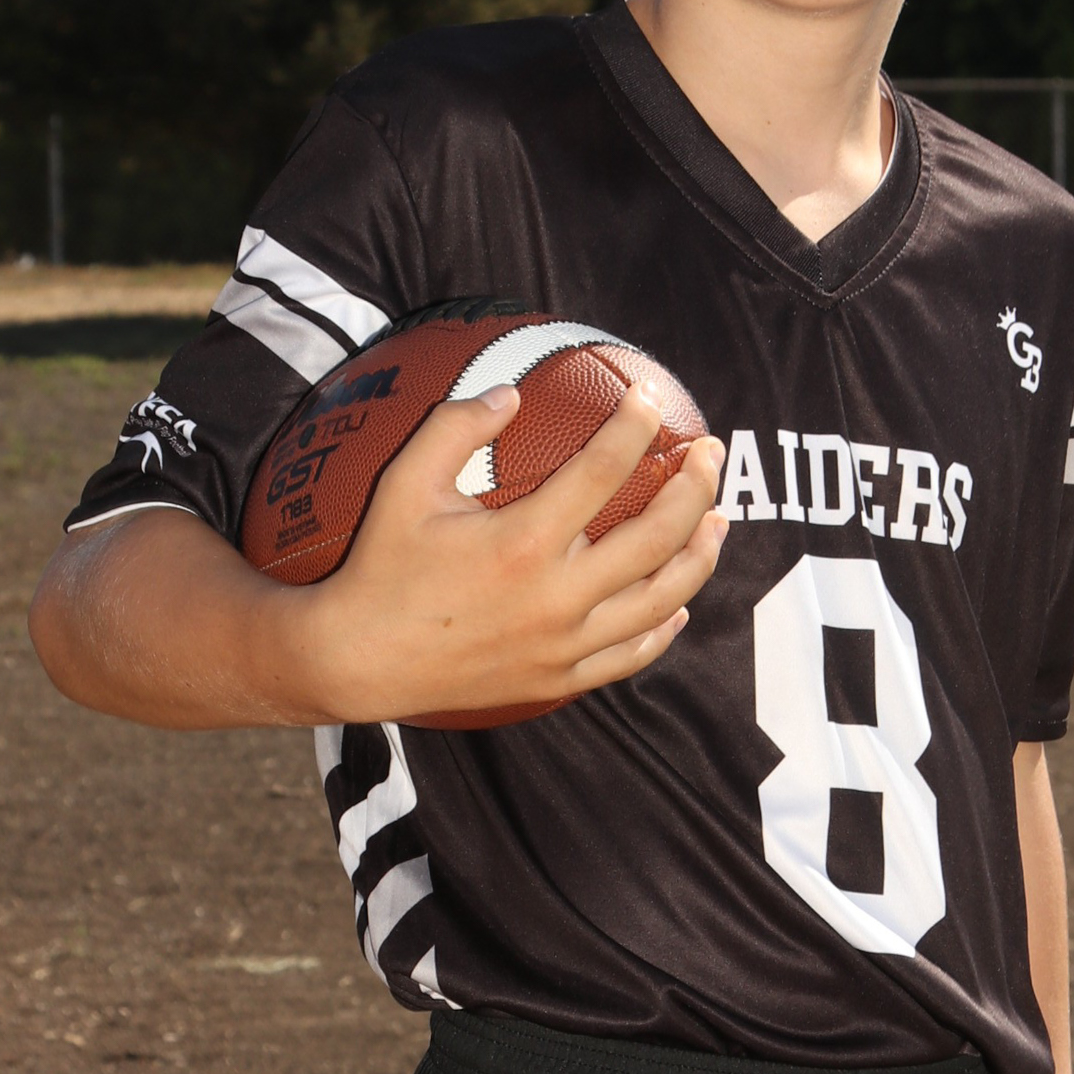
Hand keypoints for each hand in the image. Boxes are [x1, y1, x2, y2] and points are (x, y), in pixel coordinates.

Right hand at [286, 378, 728, 726]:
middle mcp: (556, 596)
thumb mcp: (404, 485)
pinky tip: (679, 601)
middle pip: (657, 535)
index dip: (635, 427)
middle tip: (711, 454)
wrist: (356, 661)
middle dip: (697, 487)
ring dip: (700, 554)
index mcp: (523, 542)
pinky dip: (665, 625)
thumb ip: (455, 428)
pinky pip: (633, 652)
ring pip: (662, 598)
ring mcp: (564, 645)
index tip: (653, 398)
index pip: (603, 471)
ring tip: (717, 520)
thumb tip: (511, 393)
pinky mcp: (560, 680)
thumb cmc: (380, 566)